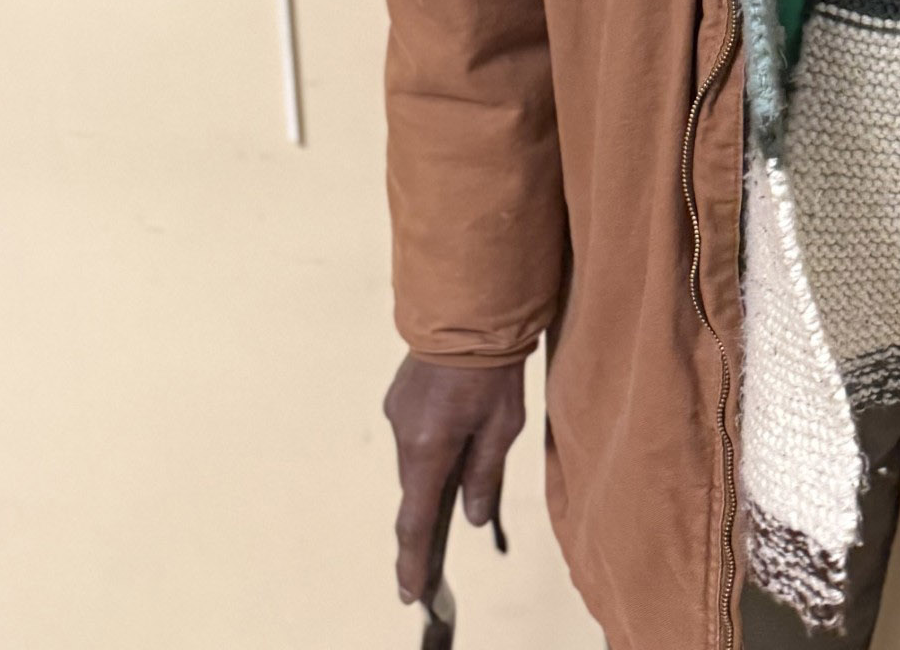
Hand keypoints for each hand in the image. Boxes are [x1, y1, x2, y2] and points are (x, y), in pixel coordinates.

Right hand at [383, 352, 526, 603]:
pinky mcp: (399, 396)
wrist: (470, 307)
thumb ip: (484, 475)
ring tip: (463, 460)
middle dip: (429, 511)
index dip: (414, 560)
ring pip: (414, 460)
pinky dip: (429, 445)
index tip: (410, 591)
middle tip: (442, 540)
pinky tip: (454, 430)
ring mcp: (397, 412)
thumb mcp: (501, 426)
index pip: (415, 520)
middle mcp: (404, 433)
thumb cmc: (494, 368)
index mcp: (429, 447)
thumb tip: (469, 517)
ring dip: (434, 469)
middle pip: (415, 488)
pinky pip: (412, 434)